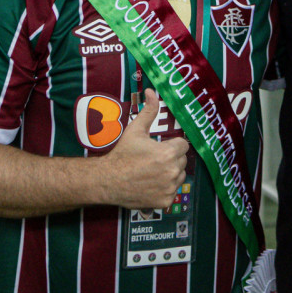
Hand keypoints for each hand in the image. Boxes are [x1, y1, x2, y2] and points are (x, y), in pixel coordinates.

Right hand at [96, 89, 189, 209]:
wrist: (108, 180)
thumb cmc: (122, 154)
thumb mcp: (136, 130)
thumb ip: (148, 111)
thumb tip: (152, 91)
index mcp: (168, 153)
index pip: (183, 145)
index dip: (172, 145)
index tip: (160, 147)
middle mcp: (172, 171)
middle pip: (182, 161)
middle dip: (171, 158)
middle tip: (153, 160)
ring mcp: (169, 187)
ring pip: (179, 176)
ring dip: (170, 174)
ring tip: (152, 172)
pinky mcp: (165, 200)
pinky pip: (172, 192)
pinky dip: (165, 189)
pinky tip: (151, 185)